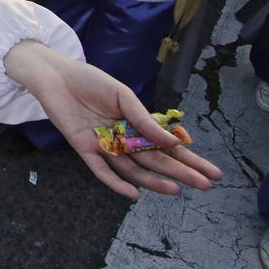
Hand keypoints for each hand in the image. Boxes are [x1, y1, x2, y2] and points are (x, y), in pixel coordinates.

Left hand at [4, 42, 222, 198]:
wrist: (55, 74)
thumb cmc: (90, 80)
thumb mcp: (123, 95)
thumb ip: (144, 119)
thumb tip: (172, 142)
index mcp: (136, 124)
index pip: (167, 146)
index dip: (189, 159)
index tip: (213, 174)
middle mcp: (123, 139)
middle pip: (155, 160)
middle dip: (180, 173)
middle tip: (204, 186)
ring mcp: (105, 145)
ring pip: (133, 170)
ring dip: (153, 181)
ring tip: (175, 190)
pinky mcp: (85, 148)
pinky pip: (102, 170)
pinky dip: (116, 183)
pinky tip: (134, 193)